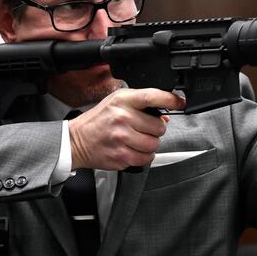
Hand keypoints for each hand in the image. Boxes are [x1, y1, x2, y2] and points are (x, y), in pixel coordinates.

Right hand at [68, 88, 185, 169]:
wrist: (76, 140)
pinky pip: (145, 158)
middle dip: (155, 130)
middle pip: (158, 127)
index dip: (170, 100)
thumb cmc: (98, 120)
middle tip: (143, 129)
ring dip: (149, 144)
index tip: (180, 103)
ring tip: (137, 140)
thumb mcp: (117, 102)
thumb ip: (141, 105)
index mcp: (123, 100)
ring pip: (154, 144)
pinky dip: (143, 156)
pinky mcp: (120, 156)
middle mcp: (122, 117)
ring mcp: (121, 138)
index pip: (152, 96)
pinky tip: (133, 149)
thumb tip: (164, 116)